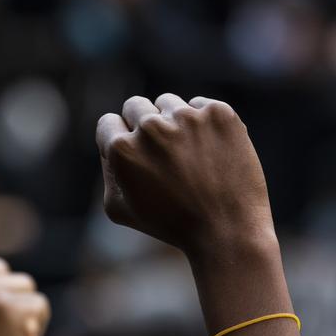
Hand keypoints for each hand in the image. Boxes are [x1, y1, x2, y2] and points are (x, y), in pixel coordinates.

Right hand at [96, 94, 275, 255]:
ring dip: (173, 123)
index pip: (109, 122)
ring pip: (168, 104)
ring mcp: (186, 117)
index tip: (137, 154)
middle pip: (135, 105)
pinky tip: (211, 152)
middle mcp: (151, 127)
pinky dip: (204, 125)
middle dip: (144, 126)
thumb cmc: (171, 224)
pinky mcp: (218, 114)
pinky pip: (200, 106)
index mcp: (122, 149)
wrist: (226, 231)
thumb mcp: (119, 208)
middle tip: (163, 155)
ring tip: (189, 157)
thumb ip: (108, 170)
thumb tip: (113, 143)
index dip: (120, 139)